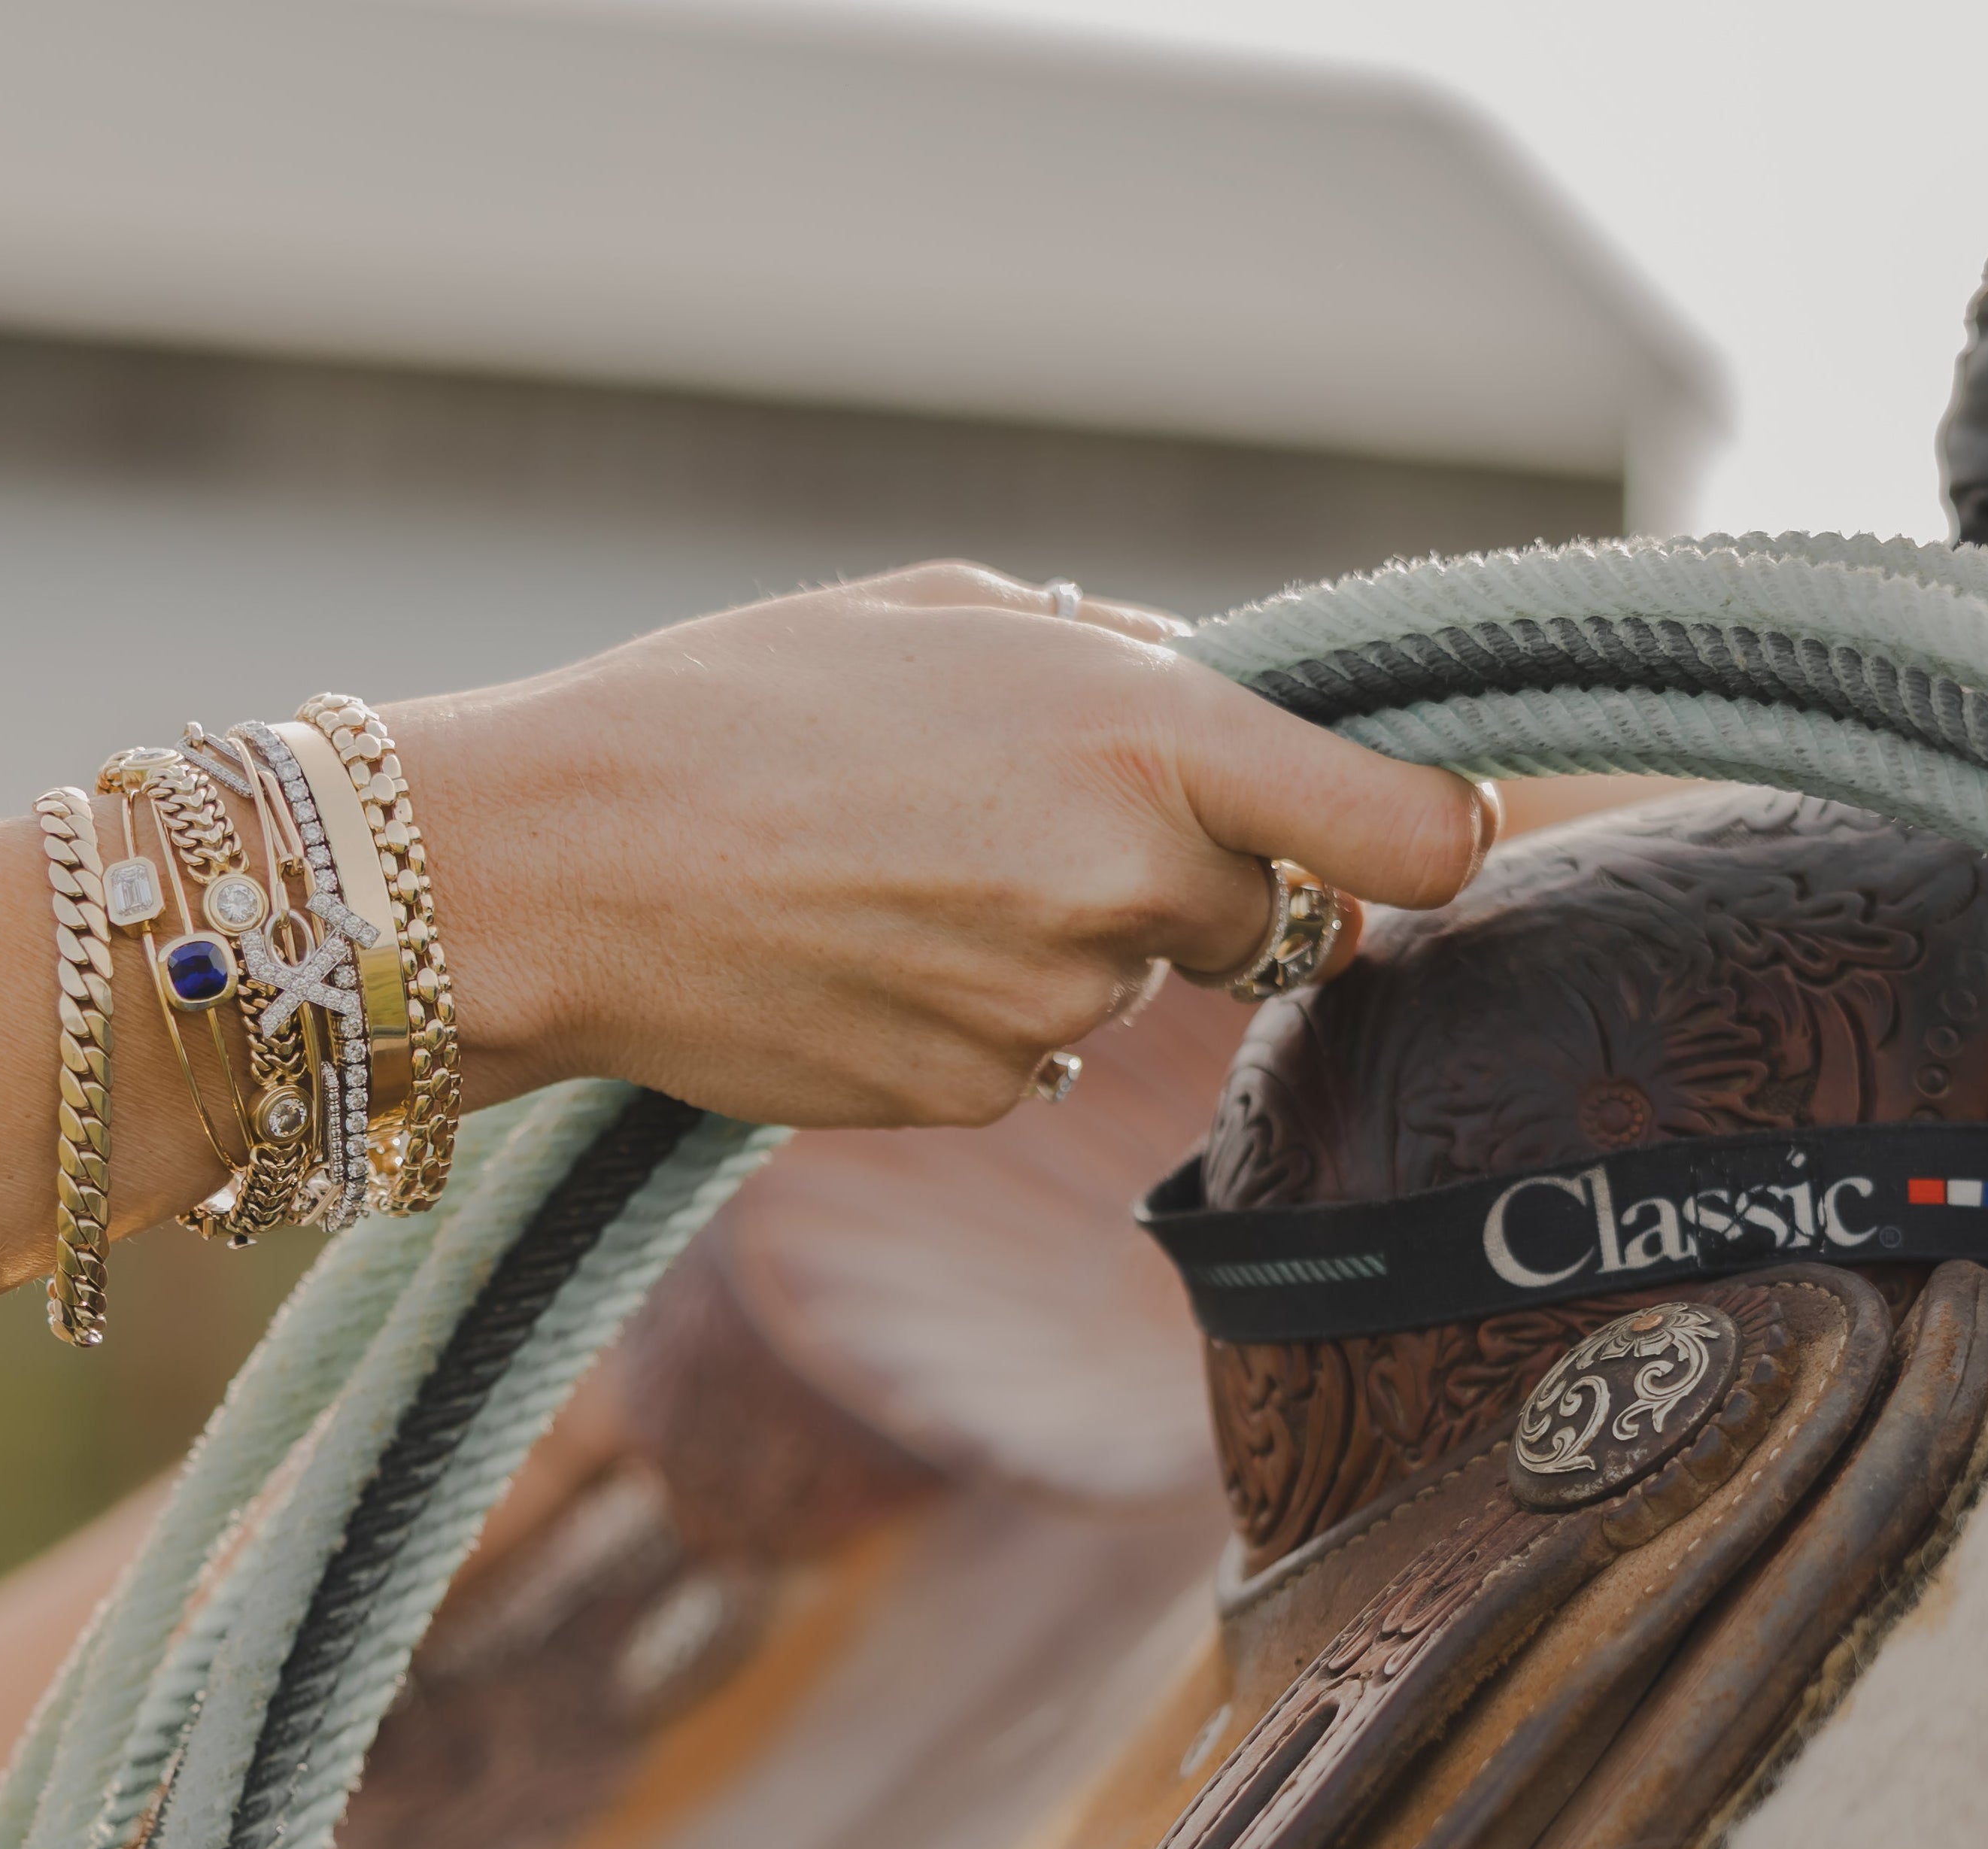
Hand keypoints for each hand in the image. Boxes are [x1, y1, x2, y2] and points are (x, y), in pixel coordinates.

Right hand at [391, 561, 1494, 1128]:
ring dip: (1060, 938)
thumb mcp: (950, 611)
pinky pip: (1028, 1052)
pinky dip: (974, 1006)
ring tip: (899, 866)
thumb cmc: (737, 704)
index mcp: (1149, 738)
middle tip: (1027, 814)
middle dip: (1187, 877)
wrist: (558, 865)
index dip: (1429, 835)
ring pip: (1127, 984)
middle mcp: (1127, 890)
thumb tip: (1223, 703)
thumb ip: (1124, 659)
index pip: (1409, 833)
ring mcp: (1050, 1014)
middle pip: (1265, 917)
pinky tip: (861, 944)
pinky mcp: (970, 1098)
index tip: (1406, 832)